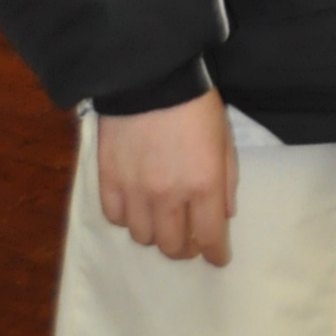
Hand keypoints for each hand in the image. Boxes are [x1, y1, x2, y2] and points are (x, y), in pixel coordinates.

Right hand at [96, 90, 237, 264]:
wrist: (150, 78)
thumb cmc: (195, 105)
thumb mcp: (224, 139)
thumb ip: (226, 181)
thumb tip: (223, 215)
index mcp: (204, 184)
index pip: (210, 237)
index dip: (215, 254)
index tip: (217, 258)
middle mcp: (169, 196)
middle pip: (173, 247)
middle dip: (186, 248)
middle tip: (190, 237)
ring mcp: (135, 191)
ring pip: (143, 238)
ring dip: (156, 232)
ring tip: (162, 218)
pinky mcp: (108, 182)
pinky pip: (116, 218)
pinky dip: (128, 217)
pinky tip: (137, 204)